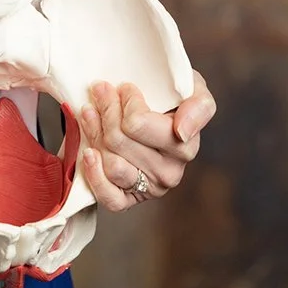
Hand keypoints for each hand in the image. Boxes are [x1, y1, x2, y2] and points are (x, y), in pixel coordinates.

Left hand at [79, 69, 215, 211]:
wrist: (158, 113)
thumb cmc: (173, 98)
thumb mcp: (194, 89)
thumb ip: (198, 106)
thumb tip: (181, 132)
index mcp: (185, 147)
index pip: (137, 123)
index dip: (125, 100)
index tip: (124, 87)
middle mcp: (170, 172)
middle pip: (118, 140)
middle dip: (106, 109)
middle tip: (101, 91)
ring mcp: (149, 188)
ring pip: (111, 163)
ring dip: (95, 133)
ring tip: (91, 112)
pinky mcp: (130, 200)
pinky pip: (109, 197)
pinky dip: (95, 175)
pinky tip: (89, 153)